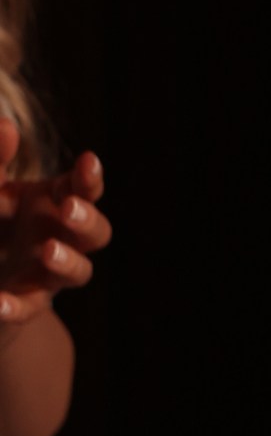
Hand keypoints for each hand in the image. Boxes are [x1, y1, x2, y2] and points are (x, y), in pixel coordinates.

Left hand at [0, 126, 110, 329]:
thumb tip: (6, 127)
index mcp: (59, 202)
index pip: (86, 189)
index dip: (90, 177)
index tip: (87, 160)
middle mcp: (64, 237)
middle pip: (97, 232)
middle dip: (87, 219)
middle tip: (68, 208)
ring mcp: (49, 273)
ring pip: (79, 271)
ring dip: (68, 261)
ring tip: (47, 250)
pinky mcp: (25, 303)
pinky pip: (28, 308)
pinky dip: (15, 306)